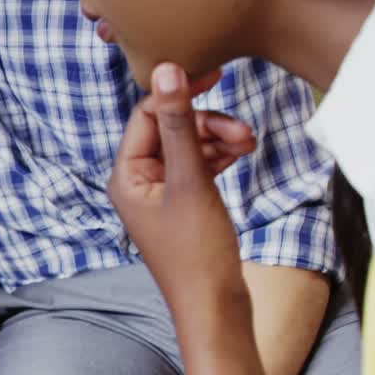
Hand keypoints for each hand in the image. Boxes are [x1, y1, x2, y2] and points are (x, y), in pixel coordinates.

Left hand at [108, 63, 252, 315]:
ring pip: (188, 145)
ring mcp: (159, 193)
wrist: (213, 305)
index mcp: (125, 175)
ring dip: (218, 138)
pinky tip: (242, 153)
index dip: (179, 94)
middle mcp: (136, 181)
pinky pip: (198, 164)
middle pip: (170, 127)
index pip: (147, 115)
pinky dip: (219, 155)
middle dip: (207, 123)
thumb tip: (165, 69)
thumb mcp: (189, 179)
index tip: (217, 75)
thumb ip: (178, 123)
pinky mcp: (183, 203)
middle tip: (245, 132)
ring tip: (250, 145)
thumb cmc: (196, 251)